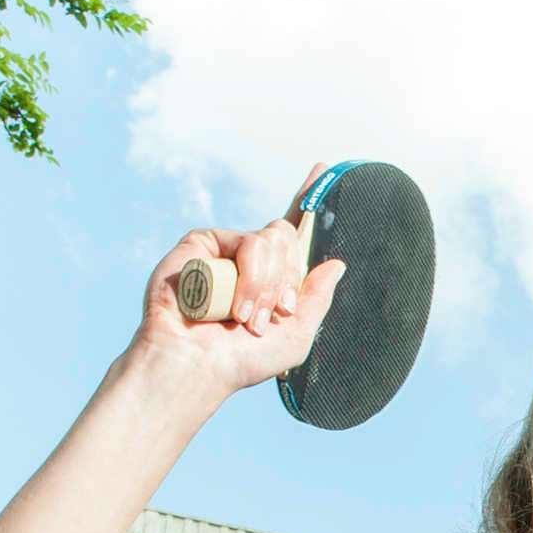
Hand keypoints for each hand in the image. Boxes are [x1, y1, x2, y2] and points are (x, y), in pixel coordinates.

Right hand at [124, 163, 348, 403]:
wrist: (196, 364)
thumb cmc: (240, 360)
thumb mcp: (297, 336)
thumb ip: (317, 299)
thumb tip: (336, 264)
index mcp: (273, 277)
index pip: (294, 234)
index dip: (308, 200)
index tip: (324, 169)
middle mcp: (250, 259)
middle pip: (289, 237)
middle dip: (289, 279)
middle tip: (274, 314)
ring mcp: (226, 249)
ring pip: (273, 239)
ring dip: (268, 284)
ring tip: (246, 318)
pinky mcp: (204, 242)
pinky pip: (249, 241)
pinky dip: (251, 274)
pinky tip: (233, 304)